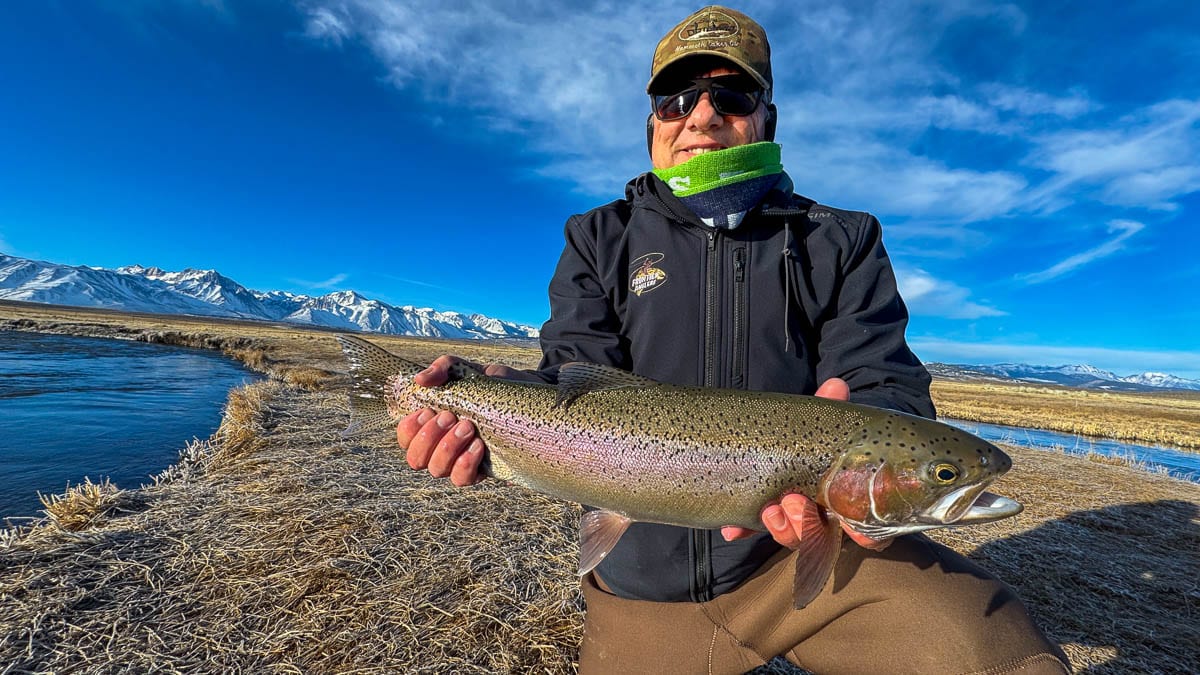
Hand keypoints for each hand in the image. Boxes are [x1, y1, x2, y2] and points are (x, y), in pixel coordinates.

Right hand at [397, 355, 540, 486]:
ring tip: (468, 426)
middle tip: (450, 415)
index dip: (410, 428)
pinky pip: (462, 479)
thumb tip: (419, 380)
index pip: (405, 437)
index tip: (428, 410)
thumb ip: (441, 369)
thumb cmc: (491, 383)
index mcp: (431, 424)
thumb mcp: (466, 369)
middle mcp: (440, 446)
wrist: (527, 393)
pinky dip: (465, 464)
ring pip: (437, 470)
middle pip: (416, 458)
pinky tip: (478, 445)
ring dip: (448, 448)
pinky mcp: (480, 471)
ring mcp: (459, 461)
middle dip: (430, 437)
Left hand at [720, 377, 891, 550]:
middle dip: (807, 525)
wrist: (779, 434)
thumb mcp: (820, 421)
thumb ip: (827, 408)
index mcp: (848, 498)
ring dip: (780, 528)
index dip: (865, 537)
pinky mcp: (762, 516)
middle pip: (822, 538)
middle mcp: (823, 516)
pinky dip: (743, 529)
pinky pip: (753, 530)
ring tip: (768, 509)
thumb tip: (836, 386)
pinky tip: (732, 529)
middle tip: (792, 501)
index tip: (852, 526)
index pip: (868, 531)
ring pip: (792, 537)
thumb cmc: (812, 433)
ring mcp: (793, 519)